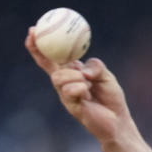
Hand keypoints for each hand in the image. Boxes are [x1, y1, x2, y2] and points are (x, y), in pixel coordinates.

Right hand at [25, 27, 135, 143]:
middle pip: (50, 67)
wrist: (119, 121)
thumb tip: (81, 69)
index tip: (33, 30)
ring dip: (74, 76)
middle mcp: (65, 84)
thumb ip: (95, 67)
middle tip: (40, 41)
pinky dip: (80, 87)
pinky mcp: (71, 107)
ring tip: (88, 81)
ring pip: (59, 78)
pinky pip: (69, 91)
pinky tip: (88, 91)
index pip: (52, 58)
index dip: (39, 46)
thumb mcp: (107, 76)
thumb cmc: (111, 98)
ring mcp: (66, 95)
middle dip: (41, 53)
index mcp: (72, 73)